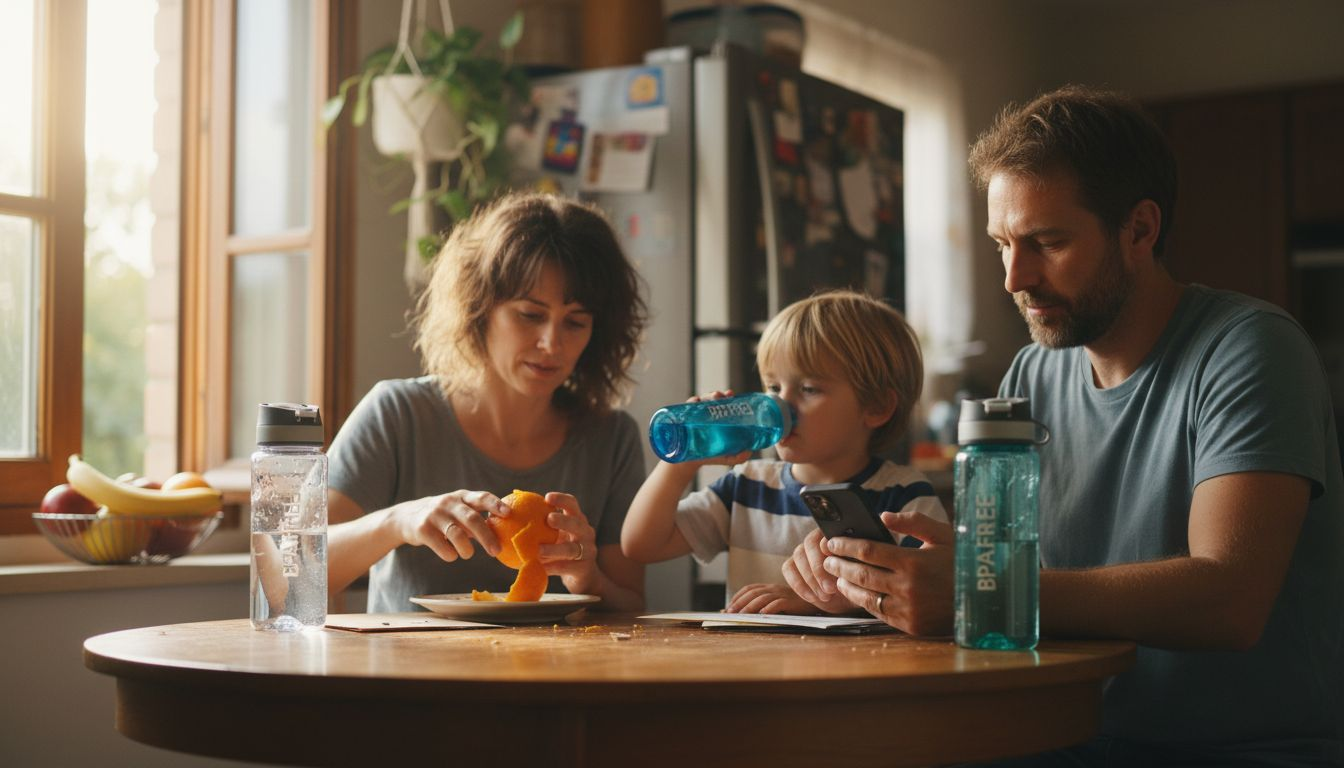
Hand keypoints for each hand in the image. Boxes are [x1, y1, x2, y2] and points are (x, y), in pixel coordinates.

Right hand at [393, 489, 510, 563]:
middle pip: (471, 519)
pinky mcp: (422, 529)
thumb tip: (506, 533)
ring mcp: (434, 515)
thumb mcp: (459, 510)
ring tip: (468, 554)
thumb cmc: (444, 517)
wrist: (406, 517)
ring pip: (456, 534)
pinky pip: (441, 545)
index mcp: (462, 497)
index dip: (495, 505)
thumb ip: (478, 517)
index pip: (481, 497)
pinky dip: (450, 554)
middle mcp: (448, 503)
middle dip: (486, 536)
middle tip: (497, 551)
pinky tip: (451, 555)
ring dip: (466, 549)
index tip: (508, 513)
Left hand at [536, 492, 600, 594]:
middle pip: (576, 524)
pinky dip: (552, 568)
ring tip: (538, 550)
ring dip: (554, 549)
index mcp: (578, 521)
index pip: (573, 505)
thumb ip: (542, 526)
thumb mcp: (557, 536)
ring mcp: (587, 551)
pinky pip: (566, 568)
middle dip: (563, 521)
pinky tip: (538, 568)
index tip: (547, 497)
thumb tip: (509, 515)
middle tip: (548, 519)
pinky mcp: (584, 569)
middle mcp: (586, 533)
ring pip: (571, 549)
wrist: (585, 576)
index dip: (562, 500)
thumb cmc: (564, 551)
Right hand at [669, 390, 752, 468]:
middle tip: (720, 396)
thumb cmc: (710, 457)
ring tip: (713, 397)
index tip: (730, 394)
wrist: (690, 463)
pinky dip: (691, 403)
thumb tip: (749, 451)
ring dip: (707, 396)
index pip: (725, 404)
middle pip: (713, 399)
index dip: (728, 397)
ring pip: (701, 401)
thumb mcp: (728, 457)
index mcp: (720, 419)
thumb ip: (740, 456)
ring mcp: (696, 415)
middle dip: (717, 395)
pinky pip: (687, 407)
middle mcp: (708, 414)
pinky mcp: (685, 419)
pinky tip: (695, 402)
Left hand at [726, 583, 817, 614]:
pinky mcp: (792, 601)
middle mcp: (775, 588)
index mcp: (770, 587)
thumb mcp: (778, 601)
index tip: (727, 608)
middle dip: (739, 603)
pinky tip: (762, 615)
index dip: (737, 597)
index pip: (749, 588)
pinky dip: (769, 609)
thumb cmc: (796, 603)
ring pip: (763, 598)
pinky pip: (779, 604)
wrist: (818, 600)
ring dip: (750, 607)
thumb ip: (763, 604)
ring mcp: (783, 594)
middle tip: (729, 613)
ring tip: (741, 615)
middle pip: (753, 593)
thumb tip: (743, 613)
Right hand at [783, 529, 858, 613]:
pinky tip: (813, 597)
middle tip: (830, 588)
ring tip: (826, 596)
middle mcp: (818, 538)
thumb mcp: (865, 575)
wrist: (848, 597)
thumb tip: (858, 550)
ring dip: (810, 578)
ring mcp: (804, 550)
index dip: (828, 547)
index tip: (833, 561)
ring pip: (798, 555)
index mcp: (838, 534)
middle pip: (809, 543)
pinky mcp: (793, 564)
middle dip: (818, 568)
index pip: (827, 533)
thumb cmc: (859, 583)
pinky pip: (788, 568)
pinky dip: (799, 584)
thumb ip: (861, 563)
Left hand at [821, 510, 955, 635]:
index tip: (832, 541)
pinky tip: (857, 593)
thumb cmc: (961, 562)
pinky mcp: (910, 625)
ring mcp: (908, 609)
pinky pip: (879, 613)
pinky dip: (865, 602)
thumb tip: (883, 517)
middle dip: (839, 565)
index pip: (868, 551)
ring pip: (867, 596)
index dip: (846, 546)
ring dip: (847, 586)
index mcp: (914, 561)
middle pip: (862, 574)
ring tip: (836, 577)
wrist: (984, 600)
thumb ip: (913, 522)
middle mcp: (908, 587)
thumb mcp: (943, 535)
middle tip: (827, 559)